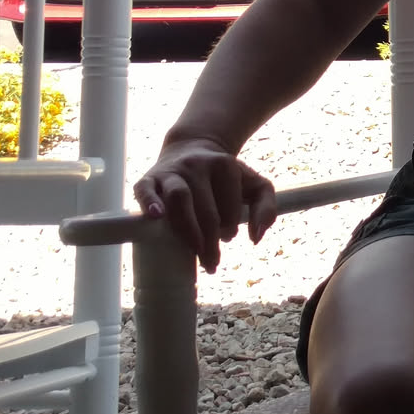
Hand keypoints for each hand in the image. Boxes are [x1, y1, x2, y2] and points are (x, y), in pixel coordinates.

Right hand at [133, 135, 277, 274]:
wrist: (192, 150)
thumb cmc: (226, 178)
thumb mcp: (255, 185)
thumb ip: (267, 208)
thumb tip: (256, 238)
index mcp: (224, 165)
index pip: (230, 206)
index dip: (231, 227)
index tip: (228, 236)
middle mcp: (197, 165)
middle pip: (206, 209)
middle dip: (211, 241)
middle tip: (212, 262)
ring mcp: (171, 171)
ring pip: (179, 199)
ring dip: (188, 230)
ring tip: (194, 250)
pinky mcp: (148, 178)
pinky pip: (145, 190)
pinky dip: (150, 202)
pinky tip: (157, 216)